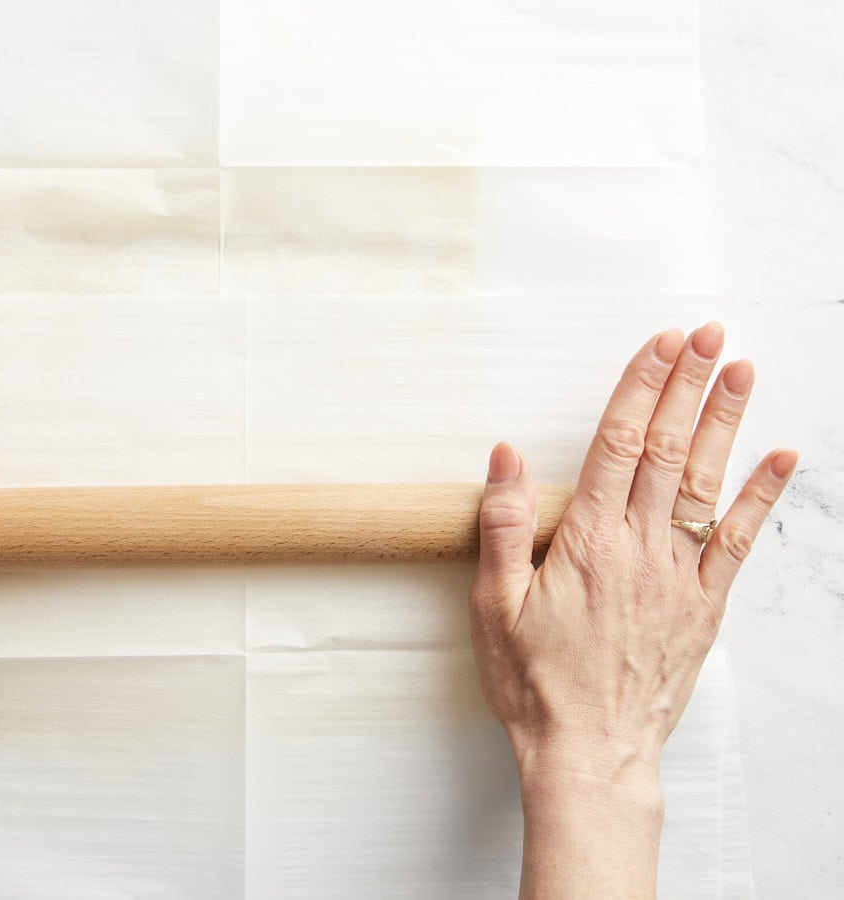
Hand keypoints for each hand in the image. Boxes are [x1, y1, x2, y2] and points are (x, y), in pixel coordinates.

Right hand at [469, 324, 795, 897]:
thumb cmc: (535, 683)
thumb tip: (508, 456)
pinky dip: (762, 495)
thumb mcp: (494, 606)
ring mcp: (679, 576)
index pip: (618, 445)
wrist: (590, 752)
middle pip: (667, 450)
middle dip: (686, 384)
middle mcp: (640, 549)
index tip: (658, 344)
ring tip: (739, 370)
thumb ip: (503, 526)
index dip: (640, 388)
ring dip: (723, 422)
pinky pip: (739, 541)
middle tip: (706, 333)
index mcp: (587, 543)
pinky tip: (779, 456)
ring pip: (705, 483)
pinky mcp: (703, 605)